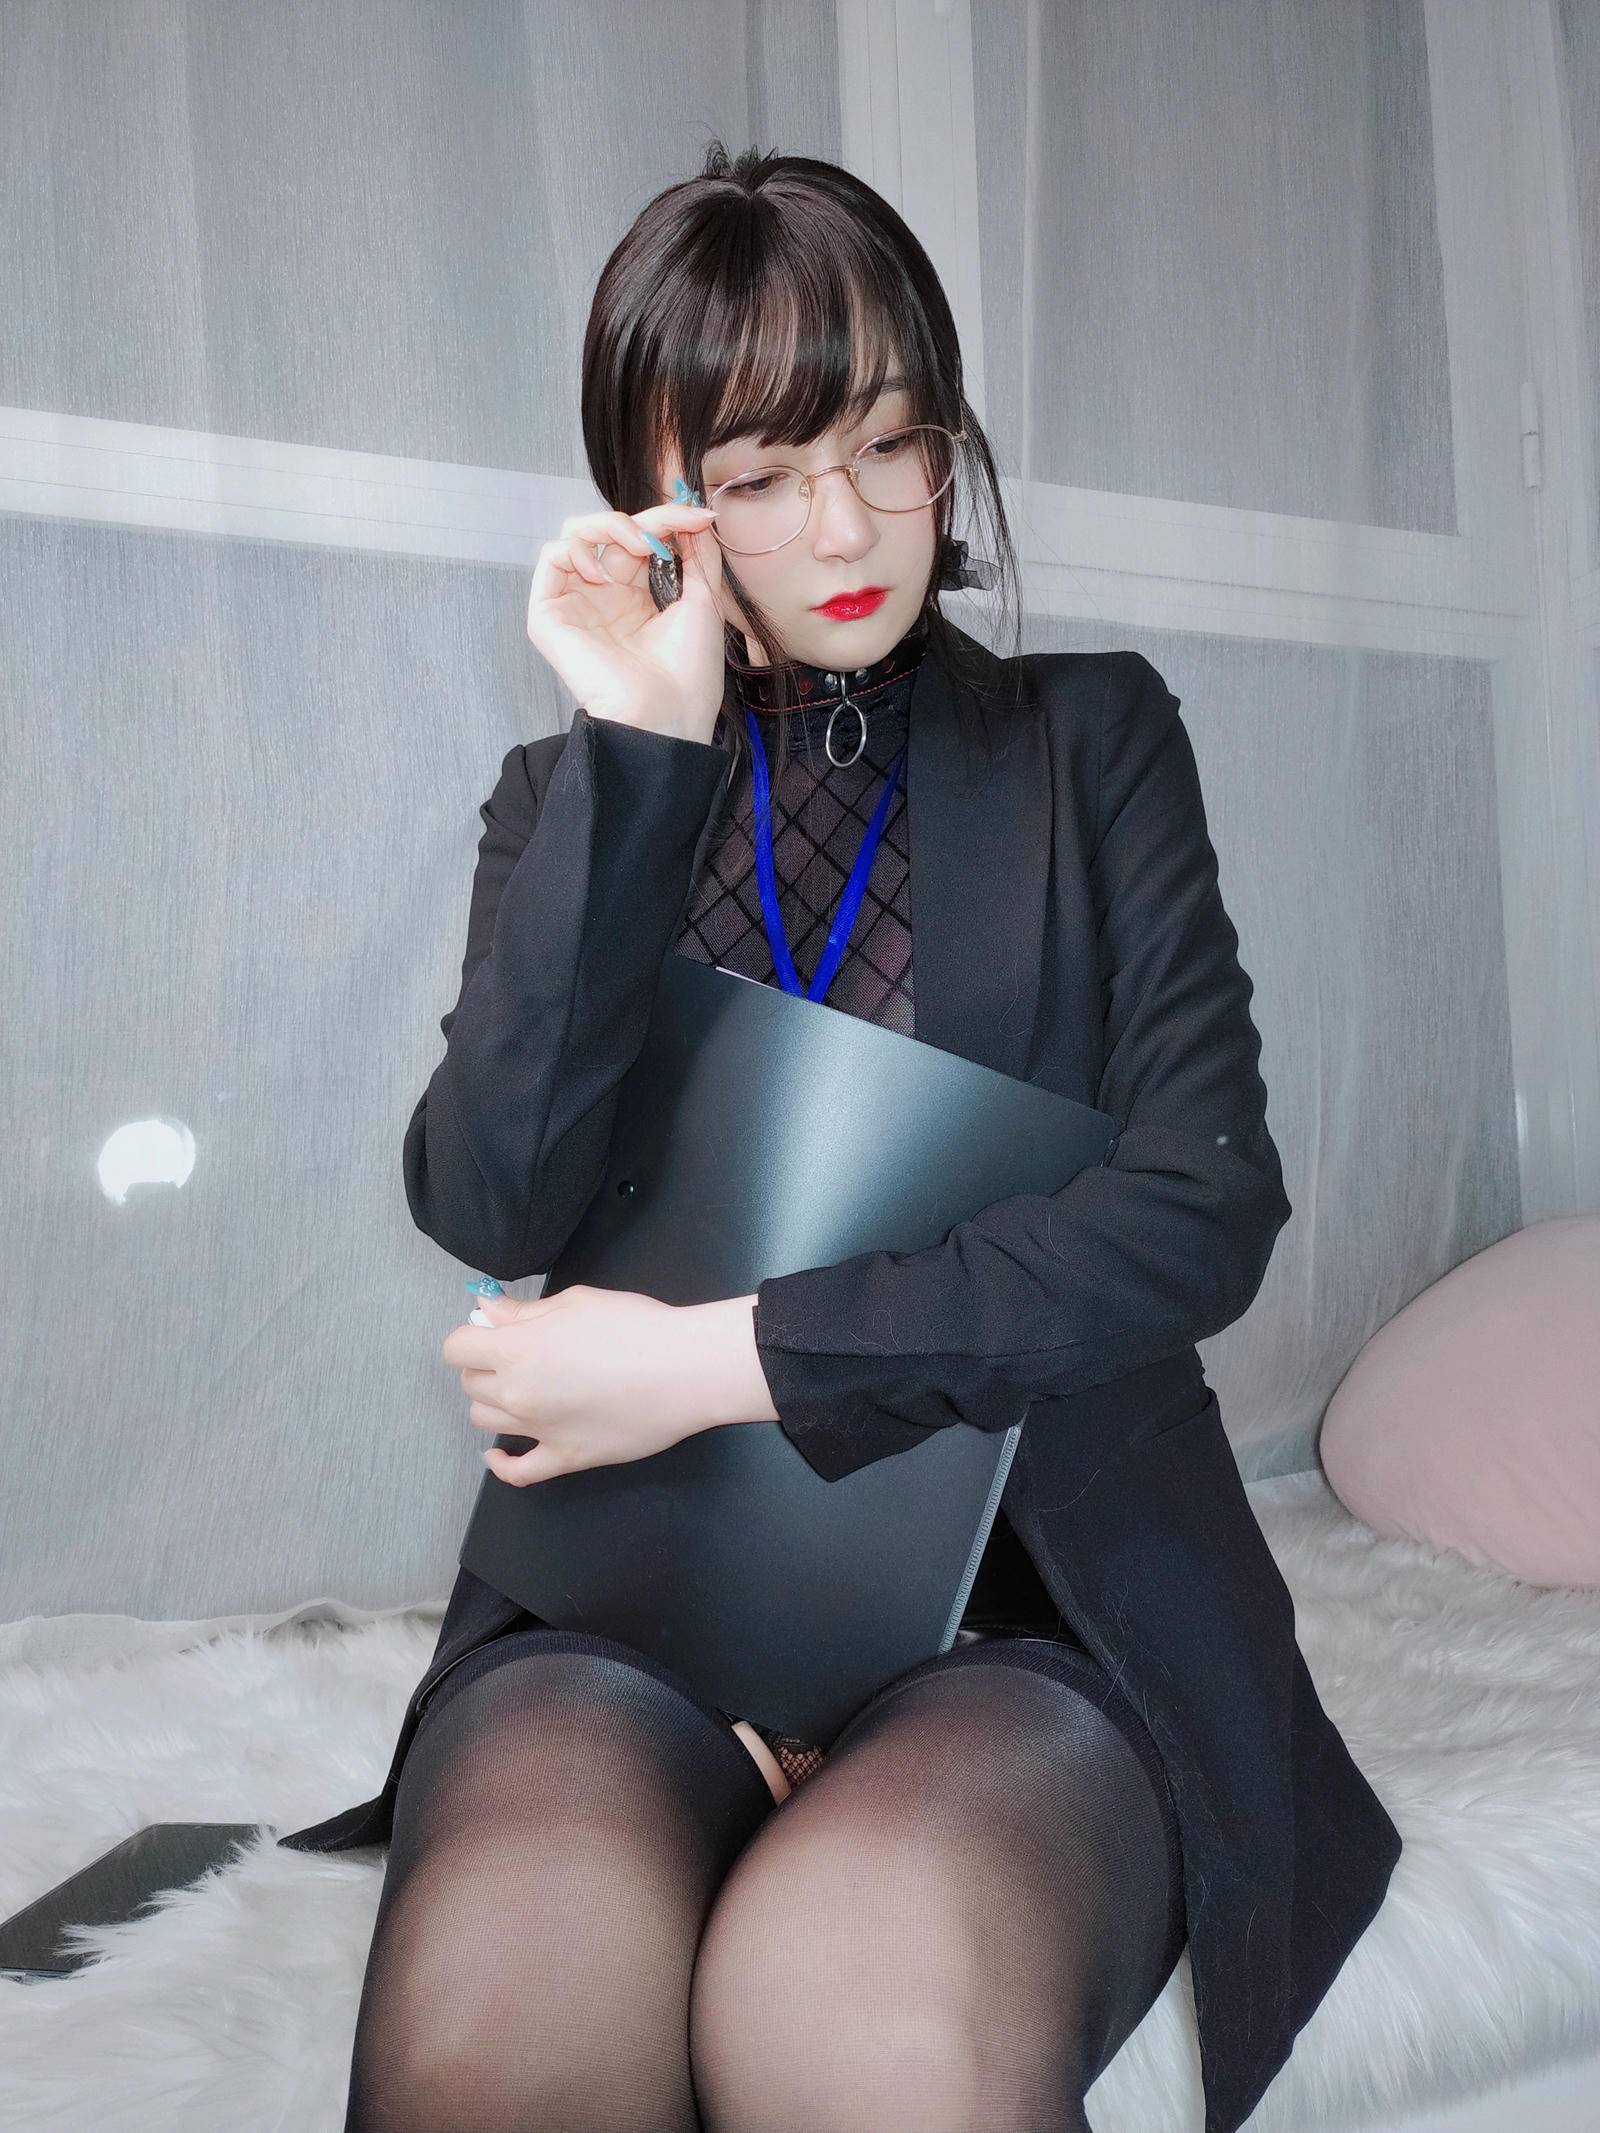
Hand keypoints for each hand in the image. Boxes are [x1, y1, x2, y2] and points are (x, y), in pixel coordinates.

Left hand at [441, 1284, 777, 1486]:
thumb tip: (486, 1311)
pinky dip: (501, 1464)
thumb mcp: (577, 1302)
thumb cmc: (634, 1326)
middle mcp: (516, 1393)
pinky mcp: (564, 1459)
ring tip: (523, 1390)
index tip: (495, 1332)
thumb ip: (525, 1311)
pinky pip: (517, 1473)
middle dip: (486, 1365)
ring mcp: (538, 1431)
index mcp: (516, 1349)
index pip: (457, 1347)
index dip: (473, 1336)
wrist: (684, 1371)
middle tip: (521, 1354)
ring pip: (484, 1421)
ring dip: (494, 1403)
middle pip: (470, 1384)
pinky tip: (499, 1452)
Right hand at [525, 500, 724, 742]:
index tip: (699, 516)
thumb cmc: (689, 671)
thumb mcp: (704, 599)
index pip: (641, 538)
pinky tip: (602, 573)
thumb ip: (698, 553)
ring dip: (607, 525)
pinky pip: (550, 558)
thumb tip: (695, 513)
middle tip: (664, 533)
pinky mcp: (551, 616)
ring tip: (636, 547)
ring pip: (575, 535)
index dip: (667, 518)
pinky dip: (575, 550)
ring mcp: (578, 604)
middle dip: (642, 520)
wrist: (667, 712)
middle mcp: (606, 597)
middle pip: (609, 531)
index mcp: (639, 597)